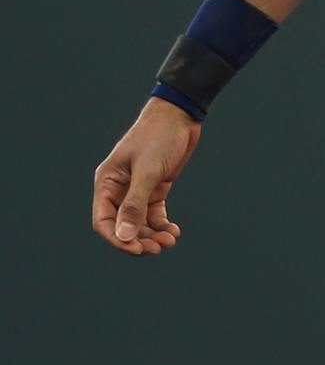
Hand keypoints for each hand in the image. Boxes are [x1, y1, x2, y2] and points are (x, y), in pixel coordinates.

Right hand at [91, 99, 201, 255]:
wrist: (180, 115)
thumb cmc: (158, 137)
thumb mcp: (147, 172)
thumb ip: (135, 204)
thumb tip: (125, 236)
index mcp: (107, 183)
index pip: (103, 221)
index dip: (117, 238)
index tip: (137, 249)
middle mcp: (119, 188)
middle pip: (123, 225)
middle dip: (139, 239)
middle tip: (158, 248)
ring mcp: (138, 188)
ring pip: (140, 221)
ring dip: (153, 234)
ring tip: (170, 240)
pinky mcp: (156, 186)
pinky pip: (154, 213)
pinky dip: (162, 224)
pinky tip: (174, 231)